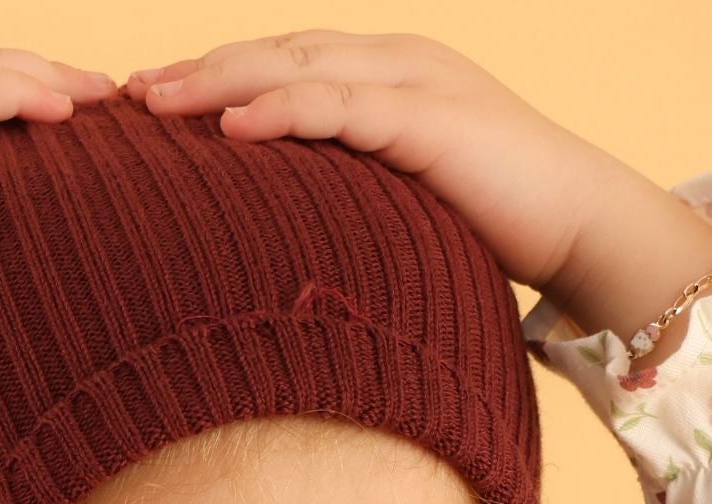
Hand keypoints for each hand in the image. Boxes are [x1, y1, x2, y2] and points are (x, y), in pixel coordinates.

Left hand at [122, 30, 622, 294]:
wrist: (583, 225)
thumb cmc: (498, 227)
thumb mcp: (406, 204)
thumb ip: (353, 200)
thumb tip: (290, 243)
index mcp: (384, 77)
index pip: (282, 66)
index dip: (214, 80)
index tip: (149, 105)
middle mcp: (392, 62)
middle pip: (274, 53)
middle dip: (198, 71)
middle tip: (128, 95)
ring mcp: (411, 83)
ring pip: (295, 67)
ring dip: (219, 83)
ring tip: (155, 103)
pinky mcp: (429, 119)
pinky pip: (340, 106)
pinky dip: (283, 111)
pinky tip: (232, 126)